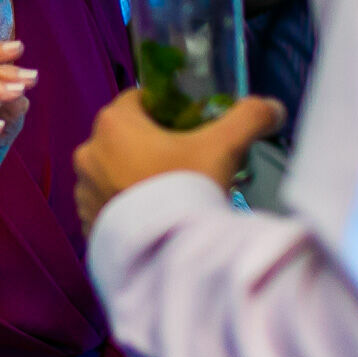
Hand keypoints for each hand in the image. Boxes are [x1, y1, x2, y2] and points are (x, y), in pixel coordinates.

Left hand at [74, 89, 285, 232]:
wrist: (165, 256)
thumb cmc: (186, 190)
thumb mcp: (224, 147)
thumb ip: (249, 117)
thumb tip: (273, 108)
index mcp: (113, 123)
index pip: (139, 100)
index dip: (167, 110)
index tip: (189, 128)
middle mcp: (89, 153)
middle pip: (127, 136)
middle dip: (153, 145)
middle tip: (187, 165)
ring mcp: (84, 191)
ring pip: (114, 170)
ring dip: (136, 176)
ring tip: (171, 195)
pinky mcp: (88, 223)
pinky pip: (108, 204)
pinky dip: (127, 206)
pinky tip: (155, 216)